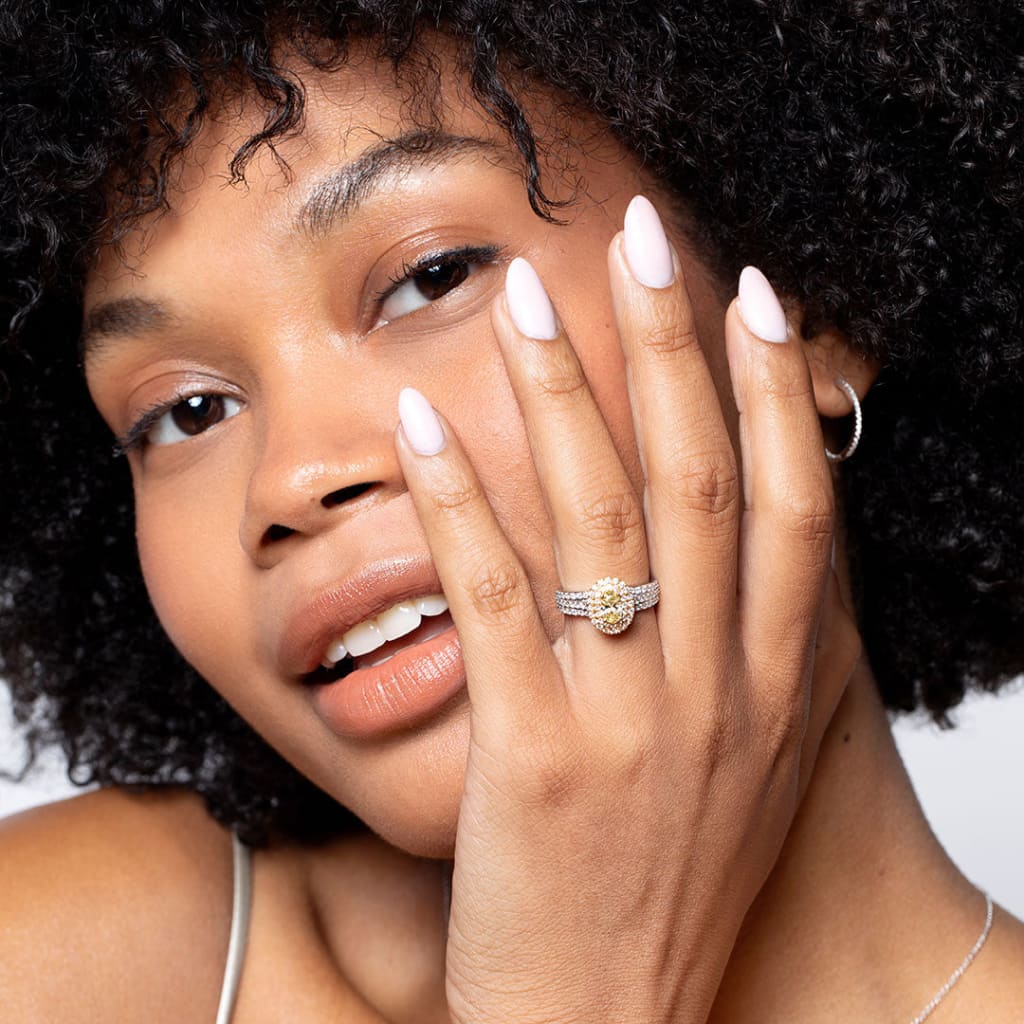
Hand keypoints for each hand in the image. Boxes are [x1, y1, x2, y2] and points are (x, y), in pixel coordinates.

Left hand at [394, 196, 860, 1023]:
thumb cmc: (674, 890)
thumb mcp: (749, 772)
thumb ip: (759, 660)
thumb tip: (758, 553)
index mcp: (779, 687)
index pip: (796, 503)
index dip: (777, 389)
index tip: (752, 293)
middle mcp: (719, 686)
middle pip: (700, 476)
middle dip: (673, 342)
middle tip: (643, 233)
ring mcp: (630, 719)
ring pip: (599, 514)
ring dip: (560, 388)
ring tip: (520, 290)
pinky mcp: (535, 755)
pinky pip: (494, 599)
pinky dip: (459, 500)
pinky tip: (424, 421)